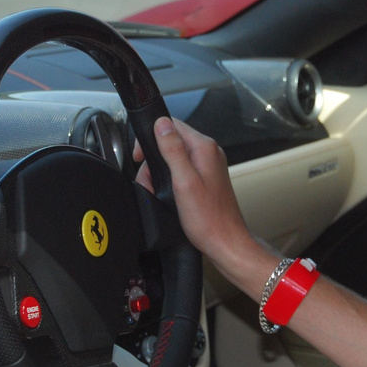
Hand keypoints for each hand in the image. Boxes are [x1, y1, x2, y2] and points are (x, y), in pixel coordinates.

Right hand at [134, 116, 260, 277]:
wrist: (224, 242)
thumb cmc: (208, 219)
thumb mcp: (184, 181)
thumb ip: (173, 150)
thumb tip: (162, 124)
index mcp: (204, 148)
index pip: (172, 125)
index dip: (151, 137)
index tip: (141, 156)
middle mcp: (208, 153)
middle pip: (170, 142)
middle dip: (154, 161)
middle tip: (149, 181)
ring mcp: (207, 166)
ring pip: (173, 158)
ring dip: (159, 174)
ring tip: (157, 193)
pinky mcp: (204, 179)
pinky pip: (180, 171)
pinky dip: (169, 182)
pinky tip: (167, 196)